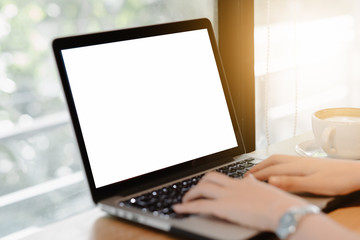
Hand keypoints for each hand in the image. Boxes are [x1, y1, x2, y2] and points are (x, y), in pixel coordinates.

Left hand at [173, 172, 306, 230]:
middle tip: (194, 192)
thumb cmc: (279, 203)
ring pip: (201, 188)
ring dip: (190, 195)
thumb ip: (254, 184)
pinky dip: (186, 207)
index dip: (211, 180)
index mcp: (242, 183)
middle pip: (209, 178)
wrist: (283, 210)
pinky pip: (199, 205)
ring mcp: (226, 195)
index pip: (222, 177)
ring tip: (184, 201)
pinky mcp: (223, 207)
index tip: (206, 184)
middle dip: (198, 184)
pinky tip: (178, 209)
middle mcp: (232, 186)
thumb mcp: (265, 189)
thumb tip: (250, 179)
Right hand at [247, 155, 359, 195]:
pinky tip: (278, 168)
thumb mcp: (315, 185)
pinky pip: (285, 160)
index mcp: (297, 166)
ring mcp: (303, 160)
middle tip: (247, 174)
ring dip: (265, 163)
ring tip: (257, 169)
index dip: (258, 175)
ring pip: (278, 159)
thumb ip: (292, 182)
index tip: (246, 180)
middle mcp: (297, 161)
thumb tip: (271, 180)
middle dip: (258, 167)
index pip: (271, 170)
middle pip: (272, 161)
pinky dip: (275, 163)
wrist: (357, 172)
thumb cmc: (339, 180)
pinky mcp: (309, 163)